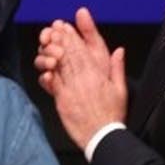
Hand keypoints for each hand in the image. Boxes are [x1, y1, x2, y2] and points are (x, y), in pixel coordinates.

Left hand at [36, 8, 129, 142]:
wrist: (103, 137)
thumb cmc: (112, 116)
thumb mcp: (121, 90)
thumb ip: (117, 68)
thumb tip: (119, 51)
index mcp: (98, 76)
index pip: (83, 51)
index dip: (74, 38)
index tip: (67, 28)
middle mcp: (84, 80)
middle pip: (70, 55)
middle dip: (61, 39)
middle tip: (54, 27)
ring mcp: (72, 91)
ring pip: (61, 66)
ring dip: (53, 51)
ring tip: (48, 40)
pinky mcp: (63, 101)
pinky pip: (54, 83)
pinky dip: (48, 72)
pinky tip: (44, 64)